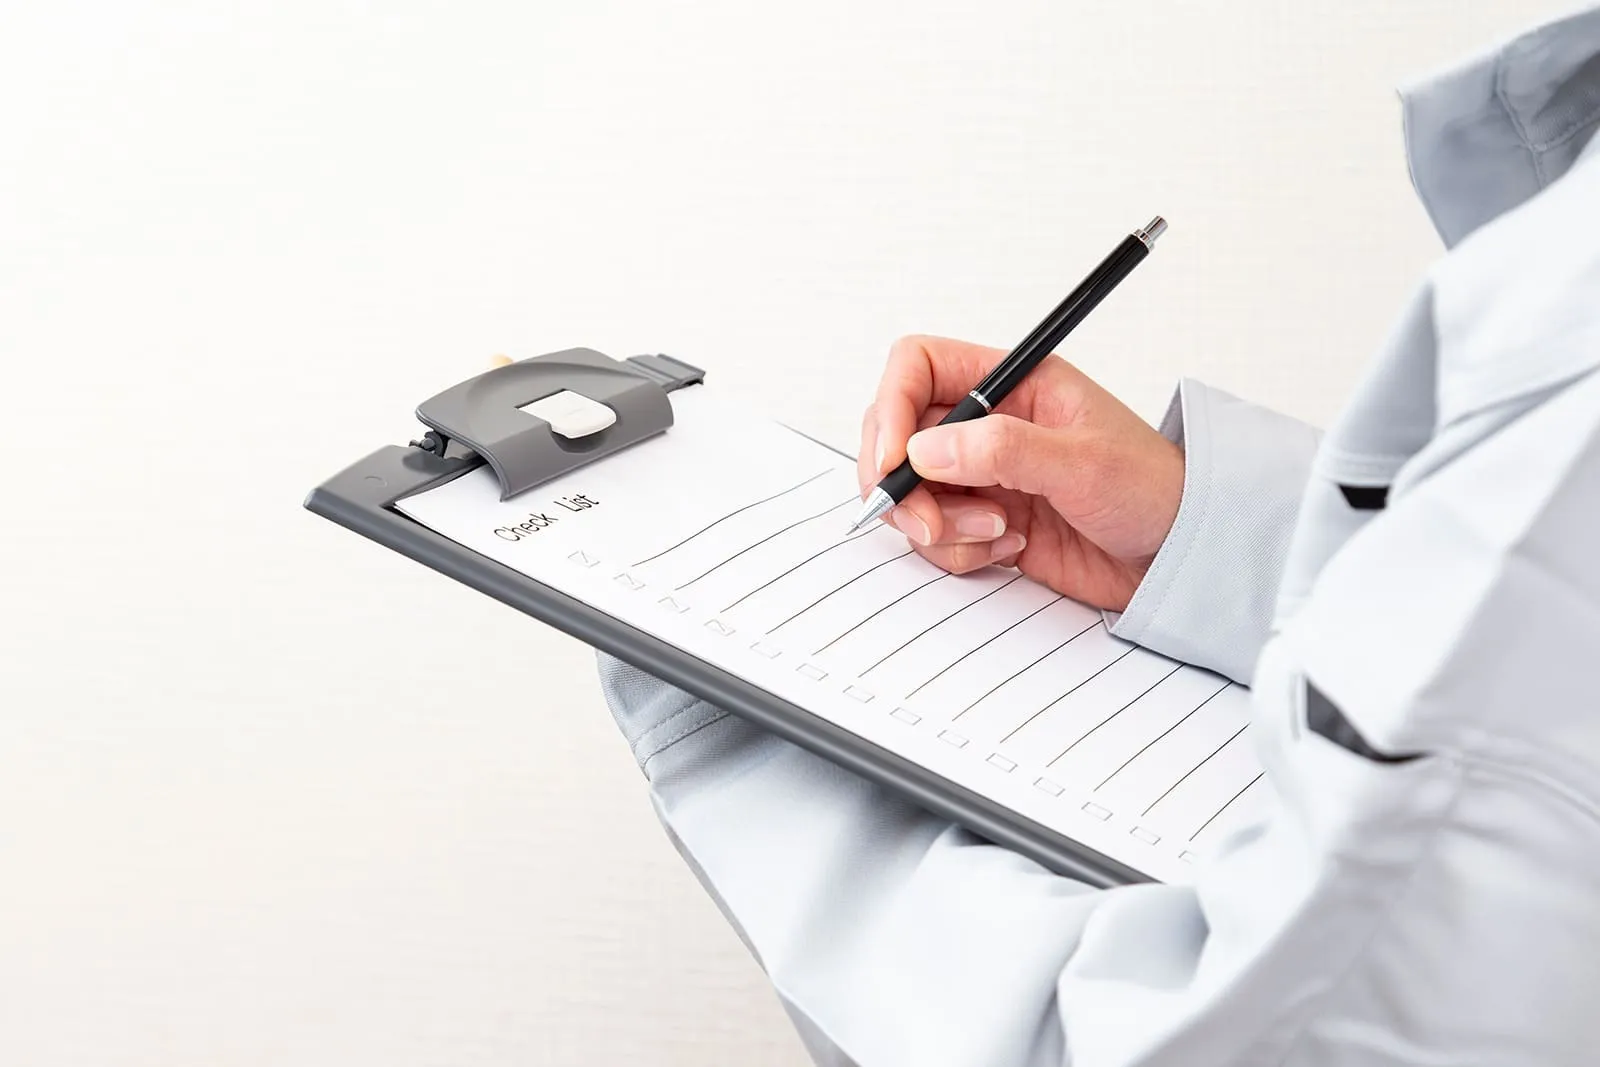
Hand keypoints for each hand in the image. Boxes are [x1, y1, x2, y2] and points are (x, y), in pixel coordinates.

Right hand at [858, 335, 1185, 612]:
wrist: (1181, 555)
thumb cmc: (1154, 489)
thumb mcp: (1084, 462)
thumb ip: (1004, 450)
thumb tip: (925, 448)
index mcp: (1012, 382)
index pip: (918, 367)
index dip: (891, 408)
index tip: (893, 462)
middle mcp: (988, 423)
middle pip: (896, 435)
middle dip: (903, 485)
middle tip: (931, 524)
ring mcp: (981, 474)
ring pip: (911, 493)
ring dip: (938, 525)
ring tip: (999, 534)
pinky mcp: (984, 520)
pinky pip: (936, 536)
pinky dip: (959, 551)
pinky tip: (1012, 549)